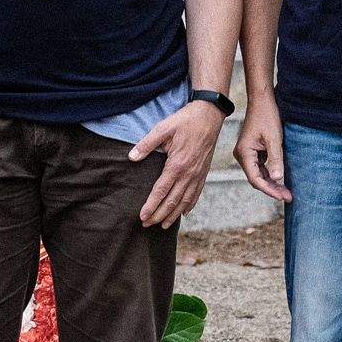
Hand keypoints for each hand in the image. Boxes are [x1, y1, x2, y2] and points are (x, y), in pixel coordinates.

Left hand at [131, 100, 223, 227]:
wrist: (210, 116)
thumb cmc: (185, 121)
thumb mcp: (163, 128)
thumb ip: (147, 144)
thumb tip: (132, 157)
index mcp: (177, 164)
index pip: (161, 191)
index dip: (151, 206)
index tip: (142, 217)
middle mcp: (189, 173)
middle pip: (172, 200)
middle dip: (159, 215)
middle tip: (147, 225)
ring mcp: (198, 174)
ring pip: (185, 201)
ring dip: (174, 215)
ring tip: (163, 225)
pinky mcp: (204, 172)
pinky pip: (196, 193)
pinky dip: (190, 205)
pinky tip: (184, 212)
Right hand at [232, 105, 290, 202]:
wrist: (262, 101)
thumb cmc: (267, 117)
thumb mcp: (274, 139)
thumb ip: (276, 159)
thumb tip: (277, 179)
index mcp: (244, 154)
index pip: (255, 179)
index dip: (269, 189)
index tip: (282, 196)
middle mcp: (242, 156)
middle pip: (257, 179)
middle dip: (272, 189)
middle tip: (288, 197)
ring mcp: (247, 154)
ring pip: (259, 175)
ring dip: (272, 183)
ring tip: (287, 192)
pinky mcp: (253, 151)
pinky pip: (261, 167)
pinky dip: (271, 174)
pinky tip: (282, 180)